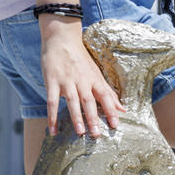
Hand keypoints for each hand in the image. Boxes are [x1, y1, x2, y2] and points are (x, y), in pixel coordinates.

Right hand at [39, 17, 121, 136]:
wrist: (62, 40)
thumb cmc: (80, 59)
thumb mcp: (96, 74)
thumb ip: (108, 92)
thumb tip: (123, 109)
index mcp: (94, 80)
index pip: (105, 96)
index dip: (111, 110)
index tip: (116, 125)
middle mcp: (82, 81)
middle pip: (89, 101)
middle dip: (94, 118)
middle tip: (97, 134)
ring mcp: (66, 81)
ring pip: (73, 101)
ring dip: (76, 117)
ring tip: (80, 133)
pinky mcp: (52, 82)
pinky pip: (52, 101)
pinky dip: (52, 116)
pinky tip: (53, 130)